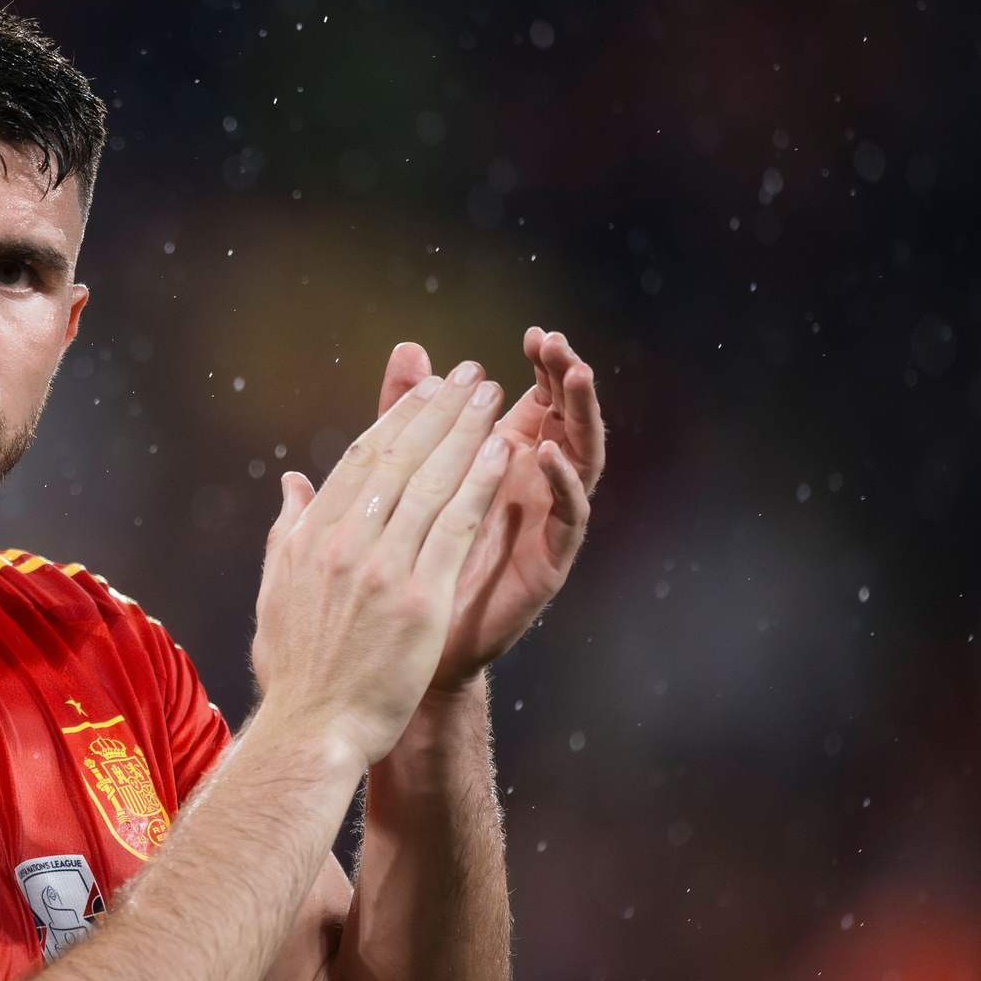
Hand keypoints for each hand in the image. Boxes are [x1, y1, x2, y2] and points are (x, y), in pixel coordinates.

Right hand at [251, 362, 512, 766]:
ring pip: (429, 482)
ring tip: (490, 397)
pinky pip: (454, 526)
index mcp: (308, 537)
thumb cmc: (296, 673)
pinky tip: (500, 453)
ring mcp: (381, 568)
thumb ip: (287, 531)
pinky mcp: (419, 597)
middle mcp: (343, 542)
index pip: (359, 463)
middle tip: (467, 376)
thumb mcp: (276, 592)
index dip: (396, 421)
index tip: (423, 391)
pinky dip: (477, 484)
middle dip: (436, 411)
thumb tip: (292, 484)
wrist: (312, 731)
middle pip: (397, 459)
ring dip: (464, 433)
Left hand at [376, 329, 601, 688]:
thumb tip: (408, 348)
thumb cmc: (405, 562)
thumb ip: (407, 412)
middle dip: (564, 379)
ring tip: (573, 377)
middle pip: (563, 420)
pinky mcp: (549, 560)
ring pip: (579, 458)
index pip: (533, 401)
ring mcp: (545, 521)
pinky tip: (547, 455)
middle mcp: (531, 485)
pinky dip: (564, 483)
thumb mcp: (401, 475)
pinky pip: (570, 516)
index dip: (541, 367)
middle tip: (557, 343)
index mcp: (500, 460)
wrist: (405, 647)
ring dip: (579, 416)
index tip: (533, 332)